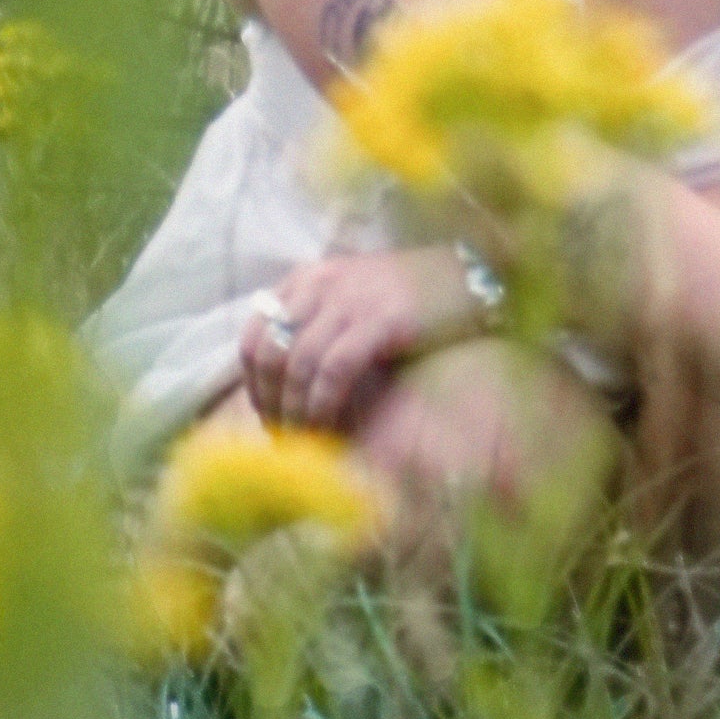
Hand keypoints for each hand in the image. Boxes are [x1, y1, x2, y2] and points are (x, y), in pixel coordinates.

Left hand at [242, 249, 480, 429]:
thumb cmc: (410, 294)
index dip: (252, 384)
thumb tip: (283, 380)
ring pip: (296, 365)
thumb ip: (317, 322)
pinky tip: (328, 427)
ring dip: (294, 412)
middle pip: (269, 353)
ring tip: (303, 441)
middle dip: (269, 404)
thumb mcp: (352, 295)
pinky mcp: (379, 320)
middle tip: (283, 438)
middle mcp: (321, 283)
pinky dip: (322, 404)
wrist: (467, 277)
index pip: (253, 334)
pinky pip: (333, 371)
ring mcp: (350, 300)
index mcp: (308, 278)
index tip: (266, 417)